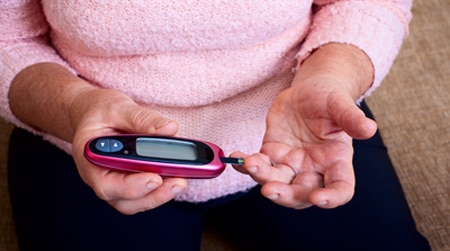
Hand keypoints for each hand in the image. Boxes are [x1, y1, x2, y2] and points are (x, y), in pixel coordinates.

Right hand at [70, 88, 187, 214]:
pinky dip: (162, 188)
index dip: (132, 186)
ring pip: (137, 202)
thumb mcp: (119, 107)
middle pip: (125, 201)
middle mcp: (100, 177)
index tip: (155, 178)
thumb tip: (169, 129)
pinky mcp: (130, 183)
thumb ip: (142, 119)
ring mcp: (115, 184)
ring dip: (161, 195)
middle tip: (179, 182)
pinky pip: (146, 194)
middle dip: (154, 195)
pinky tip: (178, 175)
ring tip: (182, 179)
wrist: (94, 114)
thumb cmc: (101, 112)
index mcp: (91, 158)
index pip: (106, 184)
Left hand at [232, 44, 376, 208]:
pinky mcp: (272, 153)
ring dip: (262, 177)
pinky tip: (236, 157)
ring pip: (276, 181)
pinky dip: (245, 164)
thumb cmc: (329, 99)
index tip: (319, 198)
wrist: (309, 92)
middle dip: (286, 194)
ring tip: (250, 163)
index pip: (340, 188)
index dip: (332, 198)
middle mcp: (313, 168)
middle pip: (301, 193)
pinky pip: (258, 164)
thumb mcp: (340, 104)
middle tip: (270, 190)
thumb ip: (351, 118)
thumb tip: (369, 129)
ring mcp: (291, 163)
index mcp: (336, 161)